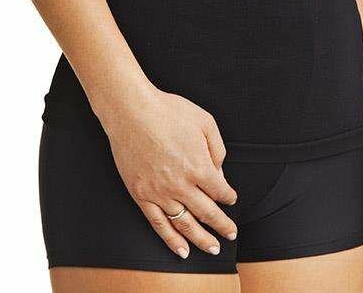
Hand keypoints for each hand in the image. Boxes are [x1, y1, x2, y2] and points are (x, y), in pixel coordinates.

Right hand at [100, 85, 237, 258]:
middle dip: (222, 225)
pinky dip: (171, 240)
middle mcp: (181, 184)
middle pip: (207, 213)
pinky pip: (159, 224)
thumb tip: (220, 172)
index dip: (229, 197)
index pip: (220, 191)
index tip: (231, 198)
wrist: (131, 111)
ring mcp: (159, 193)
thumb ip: (217, 149)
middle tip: (231, 234)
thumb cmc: (168, 111)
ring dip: (201, 239)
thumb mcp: (204, 121)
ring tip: (212, 249)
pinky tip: (182, 250)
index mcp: (199, 166)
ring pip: (185, 225)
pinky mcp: (141, 195)